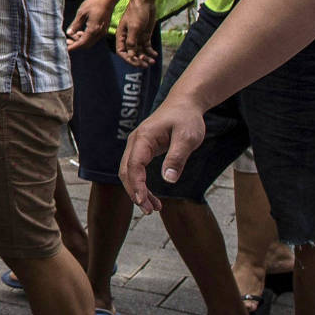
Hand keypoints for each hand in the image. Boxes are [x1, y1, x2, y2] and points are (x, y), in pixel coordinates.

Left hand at [67, 0, 120, 51]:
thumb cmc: (94, 3)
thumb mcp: (81, 13)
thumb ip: (75, 24)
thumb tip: (69, 33)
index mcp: (93, 29)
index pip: (82, 43)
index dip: (73, 47)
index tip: (65, 49)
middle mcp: (99, 33)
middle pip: (86, 44)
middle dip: (76, 44)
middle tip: (66, 40)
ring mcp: (102, 32)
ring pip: (90, 41)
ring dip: (80, 40)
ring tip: (72, 33)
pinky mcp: (103, 29)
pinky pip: (93, 37)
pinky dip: (86, 37)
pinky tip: (79, 31)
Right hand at [115, 0, 158, 65]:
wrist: (145, 2)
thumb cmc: (136, 12)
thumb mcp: (134, 27)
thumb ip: (132, 41)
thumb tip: (131, 55)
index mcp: (121, 36)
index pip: (122, 52)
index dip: (128, 59)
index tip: (136, 62)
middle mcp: (128, 38)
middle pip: (131, 53)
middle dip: (138, 60)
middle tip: (146, 64)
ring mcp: (137, 37)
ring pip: (140, 51)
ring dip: (145, 57)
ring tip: (152, 61)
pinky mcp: (145, 35)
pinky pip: (147, 47)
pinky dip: (150, 52)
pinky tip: (155, 54)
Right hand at [120, 95, 210, 210]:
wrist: (184, 104)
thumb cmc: (186, 118)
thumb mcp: (187, 138)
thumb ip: (177, 158)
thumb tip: (168, 180)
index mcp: (144, 138)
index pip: (134, 165)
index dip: (136, 184)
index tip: (142, 201)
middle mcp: (135, 142)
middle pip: (126, 171)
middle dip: (135, 192)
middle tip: (149, 210)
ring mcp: (137, 146)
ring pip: (129, 172)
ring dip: (137, 190)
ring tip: (153, 207)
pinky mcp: (143, 150)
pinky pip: (136, 169)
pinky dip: (142, 184)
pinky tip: (152, 196)